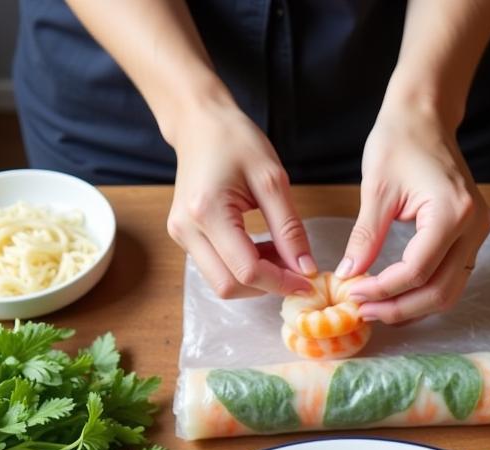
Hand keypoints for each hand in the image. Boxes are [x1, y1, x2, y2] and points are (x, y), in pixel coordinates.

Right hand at [167, 102, 315, 298]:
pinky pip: (217, 269)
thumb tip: (305, 269)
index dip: (281, 282)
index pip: (247, 270)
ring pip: (222, 283)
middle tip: (295, 269)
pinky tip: (262, 247)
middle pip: (230, 287)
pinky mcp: (184, 237)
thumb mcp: (272, 178)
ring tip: (279, 252)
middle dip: (267, 285)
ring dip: (256, 279)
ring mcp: (181, 236)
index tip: (309, 281)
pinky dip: (244, 269)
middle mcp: (187, 230)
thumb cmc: (235, 140)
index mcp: (207, 212)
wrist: (199, 122)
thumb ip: (290, 228)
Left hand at [337, 107, 489, 323]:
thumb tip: (348, 276)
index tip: (353, 294)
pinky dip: (423, 292)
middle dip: (398, 308)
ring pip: (449, 292)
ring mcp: (478, 233)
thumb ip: (365, 237)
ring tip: (376, 309)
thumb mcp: (376, 190)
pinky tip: (395, 296)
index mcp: (453, 212)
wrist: (425, 116)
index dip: (383, 290)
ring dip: (412, 307)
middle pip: (439, 291)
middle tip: (363, 311)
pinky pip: (451, 278)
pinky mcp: (472, 236)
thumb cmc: (399, 141)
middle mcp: (474, 226)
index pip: (417, 271)